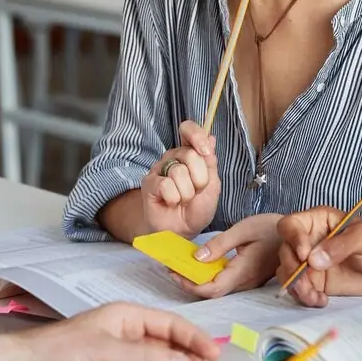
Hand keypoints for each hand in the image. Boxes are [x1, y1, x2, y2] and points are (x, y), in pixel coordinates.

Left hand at [23, 302, 220, 360]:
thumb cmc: (60, 350)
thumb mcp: (109, 352)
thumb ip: (148, 357)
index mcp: (127, 315)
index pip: (171, 323)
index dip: (194, 337)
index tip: (213, 353)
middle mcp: (126, 330)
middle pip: (167, 340)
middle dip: (187, 353)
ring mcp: (119, 350)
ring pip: (156, 357)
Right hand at [141, 120, 221, 236]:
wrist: (182, 231)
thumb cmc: (197, 208)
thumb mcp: (212, 185)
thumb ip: (210, 162)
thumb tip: (210, 137)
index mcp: (189, 153)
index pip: (188, 129)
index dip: (197, 136)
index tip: (206, 152)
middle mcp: (173, 157)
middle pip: (189, 154)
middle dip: (199, 178)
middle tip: (196, 191)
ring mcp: (159, 169)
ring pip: (178, 171)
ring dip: (187, 192)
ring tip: (183, 200)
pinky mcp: (149, 183)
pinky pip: (165, 185)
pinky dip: (174, 198)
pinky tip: (171, 202)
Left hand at [168, 213, 282, 298]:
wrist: (297, 235)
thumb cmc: (272, 228)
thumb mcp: (244, 229)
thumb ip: (220, 244)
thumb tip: (196, 257)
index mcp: (243, 271)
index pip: (212, 289)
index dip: (190, 285)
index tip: (174, 272)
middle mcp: (245, 282)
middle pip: (212, 292)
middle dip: (189, 283)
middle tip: (172, 268)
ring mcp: (248, 282)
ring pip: (218, 289)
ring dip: (198, 280)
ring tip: (182, 265)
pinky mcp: (248, 277)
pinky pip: (225, 282)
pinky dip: (209, 275)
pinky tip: (201, 264)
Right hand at [275, 206, 361, 306]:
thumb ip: (340, 244)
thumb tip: (313, 259)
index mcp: (319, 220)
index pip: (291, 225)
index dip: (293, 239)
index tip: (305, 256)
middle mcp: (310, 239)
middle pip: (285, 251)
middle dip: (293, 270)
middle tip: (308, 285)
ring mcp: (310, 262)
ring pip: (288, 272)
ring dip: (297, 287)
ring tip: (315, 296)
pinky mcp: (315, 281)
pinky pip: (299, 288)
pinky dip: (304, 296)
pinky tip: (321, 300)